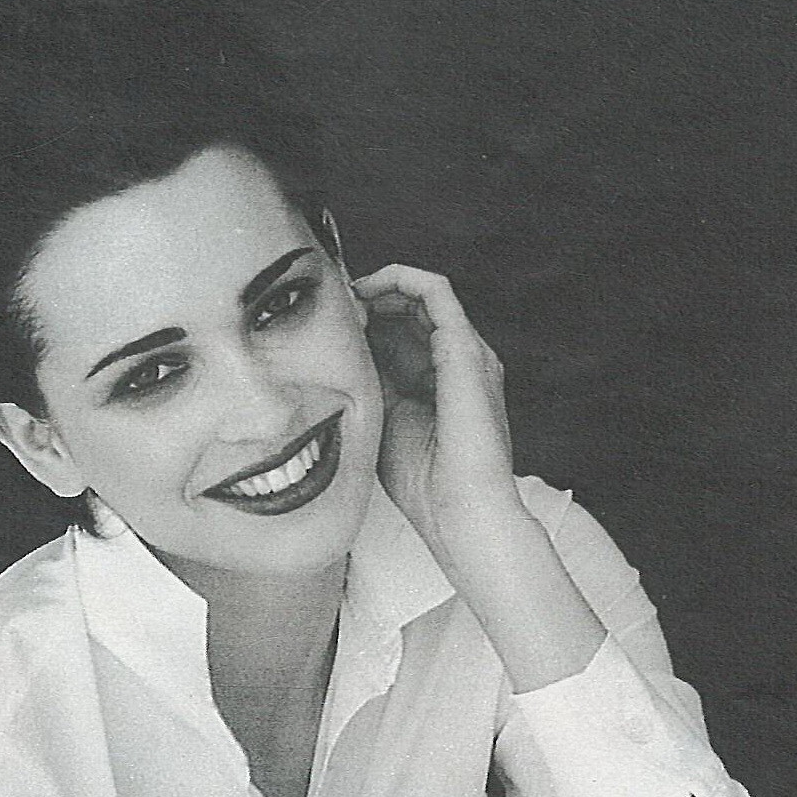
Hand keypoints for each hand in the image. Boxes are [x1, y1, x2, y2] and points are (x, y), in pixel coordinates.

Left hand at [352, 262, 521, 556]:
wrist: (462, 516)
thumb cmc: (426, 488)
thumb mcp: (385, 425)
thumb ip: (372, 387)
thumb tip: (342, 353)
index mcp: (441, 383)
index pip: (403, 334)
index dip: (365, 321)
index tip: (330, 327)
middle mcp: (459, 362)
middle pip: (412, 308)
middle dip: (369, 300)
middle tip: (334, 308)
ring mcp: (466, 353)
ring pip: (422, 292)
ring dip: (380, 286)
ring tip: (346, 299)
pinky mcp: (464, 348)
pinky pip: (434, 289)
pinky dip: (398, 279)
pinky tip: (365, 292)